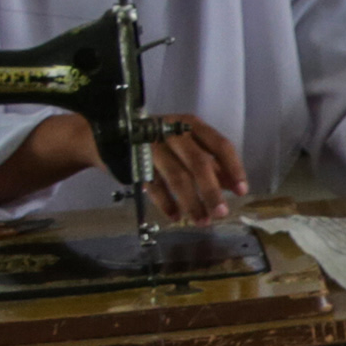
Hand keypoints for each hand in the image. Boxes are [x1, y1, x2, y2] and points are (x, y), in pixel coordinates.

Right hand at [0, 110, 243, 218]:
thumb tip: (234, 185)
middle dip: (211, 191)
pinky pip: (153, 185)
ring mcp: (151, 144)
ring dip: (191, 202)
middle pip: (198, 163)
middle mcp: (171, 131)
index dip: (233, 168)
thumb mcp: (185, 146)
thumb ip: (210, 163)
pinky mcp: (133, 159)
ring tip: (201, 221)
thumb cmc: (156, 142)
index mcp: (190, 125)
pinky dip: (166, 203)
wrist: (104, 134)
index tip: (241, 191)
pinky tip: (176, 216)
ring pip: (176, 177)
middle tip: (221, 213)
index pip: (220, 145)